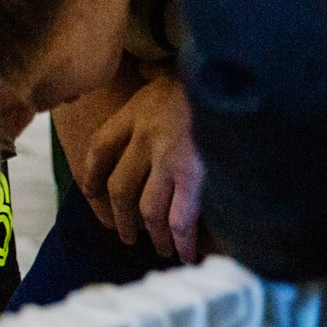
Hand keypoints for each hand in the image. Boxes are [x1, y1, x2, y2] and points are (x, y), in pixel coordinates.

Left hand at [77, 73, 203, 261]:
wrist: (236, 73)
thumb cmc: (209, 77)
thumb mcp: (169, 77)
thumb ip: (153, 91)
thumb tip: (145, 85)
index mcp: (135, 112)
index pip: (98, 149)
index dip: (90, 176)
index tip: (91, 195)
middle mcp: (145, 136)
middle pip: (119, 188)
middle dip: (120, 219)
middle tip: (126, 235)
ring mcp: (169, 158)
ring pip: (148, 210)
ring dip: (152, 235)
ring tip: (161, 248)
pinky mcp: (196, 176)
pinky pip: (180, 220)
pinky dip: (182, 241)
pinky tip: (187, 253)